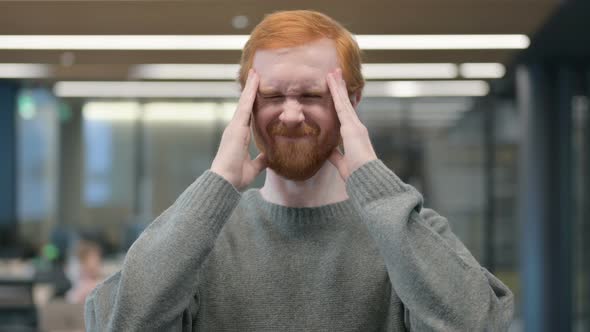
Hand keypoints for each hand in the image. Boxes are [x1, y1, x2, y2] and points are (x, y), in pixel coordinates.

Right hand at [211, 69, 266, 189]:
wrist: (225, 182)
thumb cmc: (235, 177)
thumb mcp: (253, 167)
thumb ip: (260, 160)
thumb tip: (268, 156)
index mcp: (239, 137)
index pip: (248, 116)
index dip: (253, 104)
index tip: (257, 92)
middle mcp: (236, 129)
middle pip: (245, 105)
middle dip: (250, 91)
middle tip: (256, 75)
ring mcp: (235, 127)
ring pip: (244, 102)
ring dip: (250, 87)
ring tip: (256, 72)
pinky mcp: (236, 127)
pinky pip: (245, 105)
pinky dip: (250, 92)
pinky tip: (255, 81)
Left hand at [326, 68, 376, 179]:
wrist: (367, 178)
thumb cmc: (357, 174)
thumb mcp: (342, 163)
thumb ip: (336, 155)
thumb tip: (329, 151)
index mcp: (354, 135)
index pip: (345, 114)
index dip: (340, 101)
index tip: (336, 90)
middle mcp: (356, 127)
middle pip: (345, 104)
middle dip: (340, 88)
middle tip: (335, 73)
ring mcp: (355, 125)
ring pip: (344, 101)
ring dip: (338, 86)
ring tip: (333, 71)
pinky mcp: (352, 126)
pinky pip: (342, 106)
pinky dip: (337, 94)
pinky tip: (333, 83)